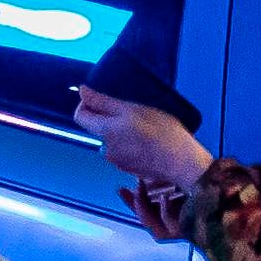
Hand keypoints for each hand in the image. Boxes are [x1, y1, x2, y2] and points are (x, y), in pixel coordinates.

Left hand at [72, 90, 206, 202]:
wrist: (181, 162)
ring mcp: (118, 161)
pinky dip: (130, 144)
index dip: (87, 104)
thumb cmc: (160, 131)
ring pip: (112, 139)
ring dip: (121, 131)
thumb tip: (81, 91)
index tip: (102, 98)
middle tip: (132, 111)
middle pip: (97, 128)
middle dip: (109, 117)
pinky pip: (123, 151)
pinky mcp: (129, 169)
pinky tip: (148, 141)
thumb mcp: (133, 109)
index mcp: (105, 131)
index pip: (80, 116)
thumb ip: (104, 102)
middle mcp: (106, 148)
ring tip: (144, 126)